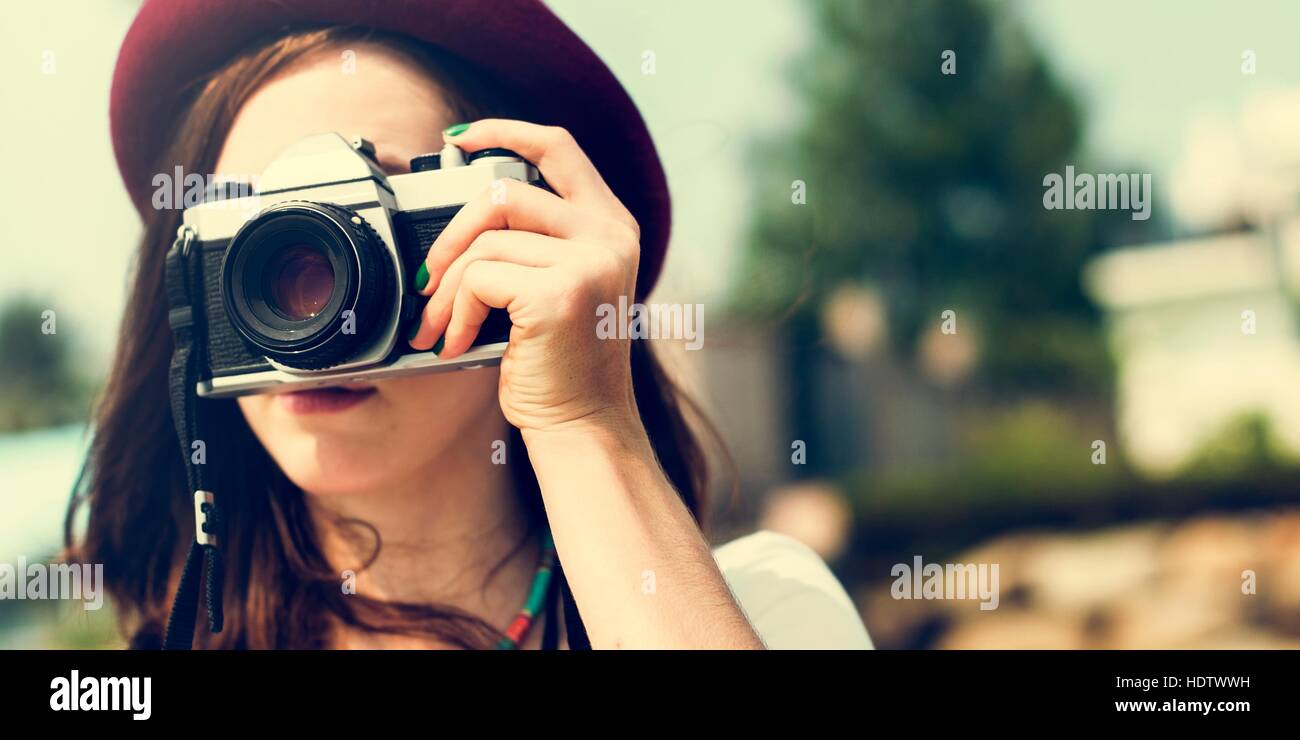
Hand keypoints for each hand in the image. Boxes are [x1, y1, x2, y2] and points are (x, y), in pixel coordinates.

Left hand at [407, 119, 643, 434]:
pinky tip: (457, 343)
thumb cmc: (563, 364)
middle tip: (430, 279)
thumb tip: (463, 216)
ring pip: (485, 242)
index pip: (559, 148)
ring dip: (447, 290)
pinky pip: (480, 278)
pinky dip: (455, 313)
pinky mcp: (561, 293)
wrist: (583, 425)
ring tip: (440, 327)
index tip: (460, 138)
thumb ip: (535, 242)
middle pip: (505, 190)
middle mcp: (610, 237)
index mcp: (612, 227)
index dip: (505, 131)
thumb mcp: (560, 287)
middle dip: (451, 235)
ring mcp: (590, 262)